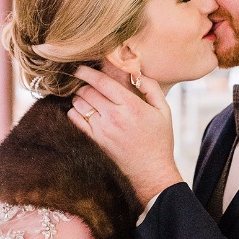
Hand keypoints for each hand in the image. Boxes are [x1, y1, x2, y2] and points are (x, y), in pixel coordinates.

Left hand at [69, 66, 182, 205]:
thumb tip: (137, 73)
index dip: (87, 72)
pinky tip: (80, 110)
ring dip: (79, 97)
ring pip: (79, 104)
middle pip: (87, 91)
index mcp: (131, 106)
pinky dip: (74, 111)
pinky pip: (76, 120)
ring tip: (84, 95)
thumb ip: (151, 88)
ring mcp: (102, 129)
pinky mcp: (95, 140)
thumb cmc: (159, 140)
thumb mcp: (164, 110)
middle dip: (83, 83)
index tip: (80, 68)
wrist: (151, 170)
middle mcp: (114, 116)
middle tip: (84, 81)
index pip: (102, 82)